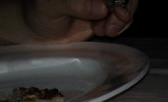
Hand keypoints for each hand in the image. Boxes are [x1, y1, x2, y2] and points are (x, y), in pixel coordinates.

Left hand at [23, 0, 137, 42]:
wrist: (41, 33)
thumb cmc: (40, 14)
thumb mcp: (51, 7)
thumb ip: (74, 4)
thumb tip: (101, 8)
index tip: (118, 11)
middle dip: (124, 11)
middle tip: (111, 27)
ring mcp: (102, 3)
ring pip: (127, 8)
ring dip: (120, 22)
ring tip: (104, 30)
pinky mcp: (106, 16)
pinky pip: (123, 20)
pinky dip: (118, 28)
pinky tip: (103, 31)